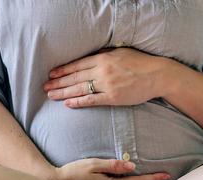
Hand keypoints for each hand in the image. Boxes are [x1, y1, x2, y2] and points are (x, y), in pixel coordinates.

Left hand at [44, 48, 164, 107]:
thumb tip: (91, 57)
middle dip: (58, 82)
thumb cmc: (140, 62)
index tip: (52, 74)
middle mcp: (102, 71)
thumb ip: (104, 55)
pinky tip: (68, 104)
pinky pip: (92, 100)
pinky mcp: (113, 98)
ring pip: (80, 89)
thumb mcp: (121, 52)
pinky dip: (79, 102)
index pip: (77, 65)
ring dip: (63, 92)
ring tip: (51, 95)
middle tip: (45, 86)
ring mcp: (107, 85)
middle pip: (75, 77)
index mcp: (103, 59)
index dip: (62, 70)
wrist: (157, 75)